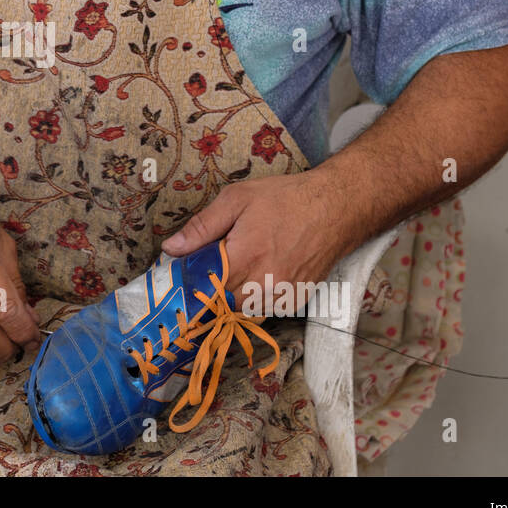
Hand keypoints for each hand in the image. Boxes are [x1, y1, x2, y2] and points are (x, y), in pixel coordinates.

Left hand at [159, 171, 358, 316]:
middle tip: (217, 262)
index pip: (204, 287)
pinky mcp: (296, 300)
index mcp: (245, 258)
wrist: (336, 207)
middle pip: (221, 300)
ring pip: (242, 308)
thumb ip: (202, 227)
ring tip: (244, 263)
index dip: (191, 280)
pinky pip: (264, 308)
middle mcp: (264, 284)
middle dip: (212, 285)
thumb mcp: (237, 200)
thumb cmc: (285, 199)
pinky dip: (256, 296)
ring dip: (234, 292)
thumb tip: (171, 249)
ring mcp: (283, 295)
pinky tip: (262, 272)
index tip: (185, 273)